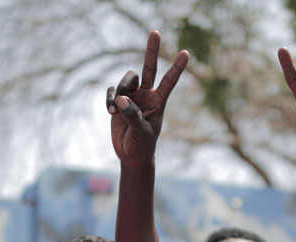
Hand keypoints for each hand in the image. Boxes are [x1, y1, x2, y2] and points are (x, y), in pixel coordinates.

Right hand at [106, 31, 189, 166]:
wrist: (131, 155)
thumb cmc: (142, 146)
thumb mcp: (141, 133)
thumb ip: (133, 115)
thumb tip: (121, 99)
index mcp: (158, 102)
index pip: (169, 82)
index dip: (177, 68)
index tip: (186, 53)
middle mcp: (146, 95)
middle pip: (149, 68)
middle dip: (152, 50)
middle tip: (155, 32)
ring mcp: (132, 96)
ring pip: (127, 79)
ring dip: (120, 89)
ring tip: (115, 109)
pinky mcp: (118, 101)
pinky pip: (112, 91)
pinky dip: (110, 98)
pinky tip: (110, 111)